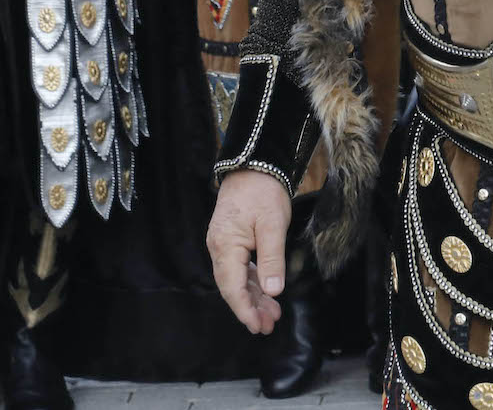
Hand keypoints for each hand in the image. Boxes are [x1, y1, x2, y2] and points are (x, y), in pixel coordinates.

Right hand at [208, 169, 290, 335]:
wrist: (254, 166)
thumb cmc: (263, 193)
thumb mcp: (273, 226)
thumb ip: (272, 260)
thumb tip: (274, 291)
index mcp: (225, 247)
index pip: (232, 288)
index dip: (244, 310)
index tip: (258, 327)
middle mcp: (219, 249)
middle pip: (232, 287)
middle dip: (250, 308)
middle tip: (269, 326)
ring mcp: (223, 245)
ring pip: (237, 279)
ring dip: (254, 297)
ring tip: (272, 314)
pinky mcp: (231, 241)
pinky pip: (240, 268)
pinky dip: (253, 282)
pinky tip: (266, 292)